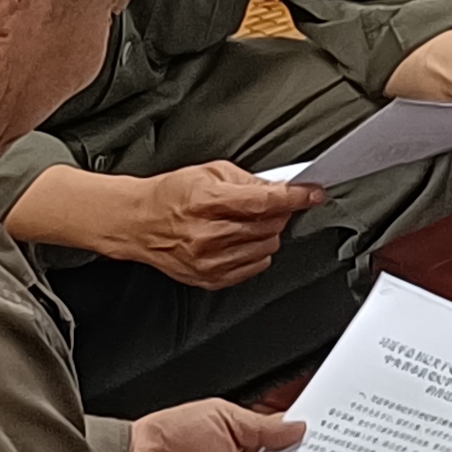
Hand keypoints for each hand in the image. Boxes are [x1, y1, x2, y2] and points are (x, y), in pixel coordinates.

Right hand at [11, 161, 314, 288]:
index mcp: (206, 202)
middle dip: (278, 212)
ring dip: (266, 233)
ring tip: (245, 221)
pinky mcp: (210, 278)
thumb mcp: (208, 173)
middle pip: (270, 226)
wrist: (137, 223)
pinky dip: (255, 252)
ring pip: (267, 248)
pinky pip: (255, 267)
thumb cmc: (170, 195)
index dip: (296, 197)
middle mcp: (208, 235)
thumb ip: (247, 180)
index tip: (314, 194)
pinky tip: (238, 239)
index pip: (265, 201)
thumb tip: (280, 188)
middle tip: (268, 204)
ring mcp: (209, 261)